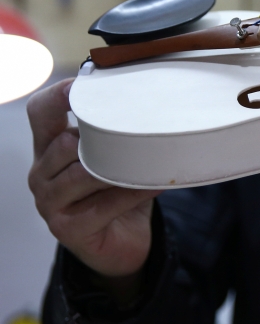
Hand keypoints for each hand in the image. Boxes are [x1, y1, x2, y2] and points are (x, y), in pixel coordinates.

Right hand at [27, 79, 159, 298]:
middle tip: (138, 131)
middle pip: (65, 142)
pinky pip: (105, 203)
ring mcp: (49, 203)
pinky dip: (133, 191)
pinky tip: (154, 184)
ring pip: (83, 173)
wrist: (122, 241)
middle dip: (103, 137)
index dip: (58, 95)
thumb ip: (117, 129)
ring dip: (119, 166)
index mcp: (48, 147)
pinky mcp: (67, 229)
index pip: (40, 111)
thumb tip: (155, 96)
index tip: (84, 82)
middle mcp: (41, 173)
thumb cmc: (116, 191)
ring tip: (148, 159)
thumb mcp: (111, 155)